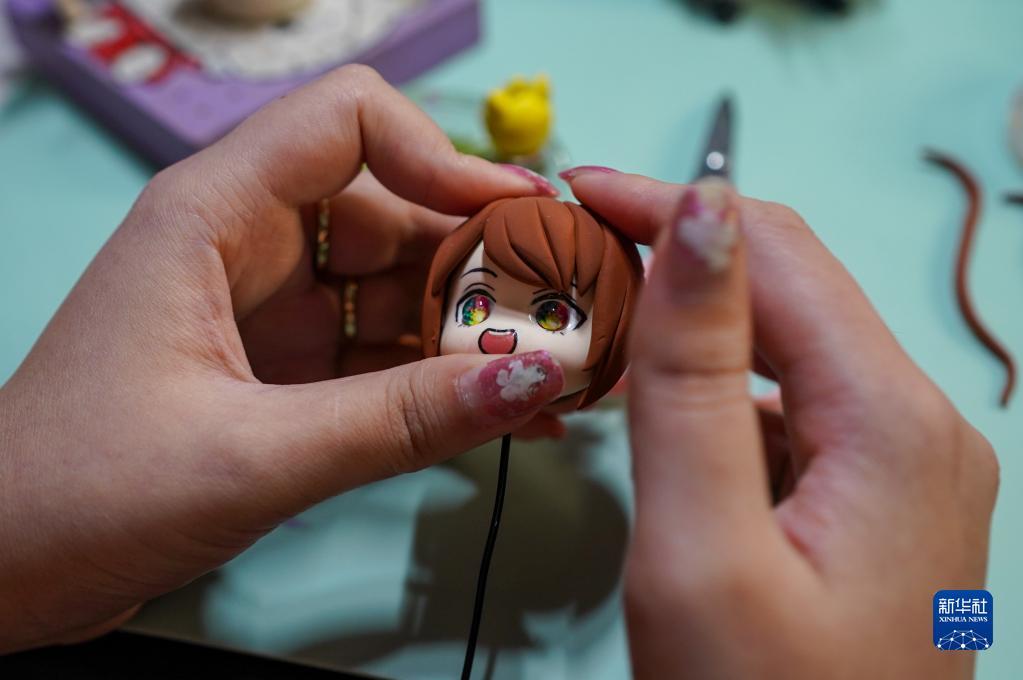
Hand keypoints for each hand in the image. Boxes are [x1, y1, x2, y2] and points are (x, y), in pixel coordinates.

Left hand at [0, 65, 566, 651]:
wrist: (1, 573)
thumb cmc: (82, 494)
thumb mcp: (255, 456)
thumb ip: (401, 420)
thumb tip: (532, 379)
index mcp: (214, 215)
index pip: (349, 122)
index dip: (442, 157)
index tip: (519, 223)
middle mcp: (248, 244)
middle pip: (394, 211)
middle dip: (483, 263)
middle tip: (568, 315)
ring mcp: (271, 309)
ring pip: (397, 288)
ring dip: (474, 329)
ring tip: (559, 374)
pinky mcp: (284, 369)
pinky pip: (382, 354)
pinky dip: (442, 379)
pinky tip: (507, 413)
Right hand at [564, 171, 997, 678]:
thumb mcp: (703, 542)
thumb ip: (696, 373)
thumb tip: (701, 217)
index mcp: (893, 424)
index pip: (774, 255)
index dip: (671, 205)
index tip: (578, 189)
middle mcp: (920, 428)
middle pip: (791, 290)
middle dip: (682, 253)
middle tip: (577, 244)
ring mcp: (902, 466)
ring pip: (789, 344)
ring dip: (698, 317)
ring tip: (605, 311)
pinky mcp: (873, 499)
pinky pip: (792, 404)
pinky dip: (721, 383)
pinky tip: (665, 400)